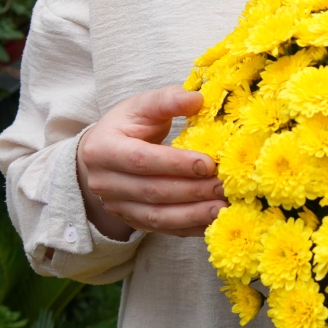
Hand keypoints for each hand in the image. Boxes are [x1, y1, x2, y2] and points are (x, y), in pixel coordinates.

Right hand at [76, 86, 225, 240]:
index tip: (208, 163)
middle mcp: (105, 183)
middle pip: (153, 191)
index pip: (141, 160)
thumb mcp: (142, 105)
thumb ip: (168, 100)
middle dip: (192, 190)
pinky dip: (191, 227)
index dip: (176, 163)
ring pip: (158, 216)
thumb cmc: (126, 126)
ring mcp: (118, 206)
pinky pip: (164, 229)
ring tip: (224, 207)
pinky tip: (215, 221)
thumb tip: (198, 99)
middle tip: (225, 186)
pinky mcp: (133, 221)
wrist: (102, 155)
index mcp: (103, 150)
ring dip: (194, 214)